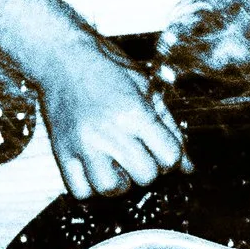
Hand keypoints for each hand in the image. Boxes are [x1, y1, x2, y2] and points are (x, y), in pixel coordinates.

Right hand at [31, 36, 188, 198]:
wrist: (63, 57)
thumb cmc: (107, 68)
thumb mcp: (147, 89)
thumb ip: (169, 129)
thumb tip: (188, 167)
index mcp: (135, 112)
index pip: (170, 157)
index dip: (170, 155)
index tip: (160, 147)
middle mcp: (109, 131)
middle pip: (145, 176)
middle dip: (147, 167)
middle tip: (138, 152)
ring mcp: (83, 144)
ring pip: (111, 189)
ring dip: (119, 181)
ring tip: (116, 163)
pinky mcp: (62, 152)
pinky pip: (80, 191)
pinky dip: (90, 187)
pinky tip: (95, 168)